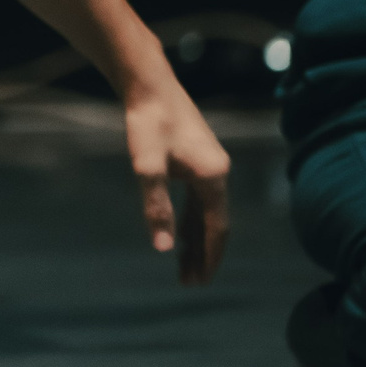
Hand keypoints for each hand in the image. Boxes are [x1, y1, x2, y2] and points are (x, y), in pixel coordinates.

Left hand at [125, 78, 230, 282]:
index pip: (217, 229)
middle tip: (191, 283)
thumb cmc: (147, 121)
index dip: (209, 257)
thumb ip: (156, 207)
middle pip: (215, 224)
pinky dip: (192, 218)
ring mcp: (210, 164)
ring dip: (197, 238)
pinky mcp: (198, 157)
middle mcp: (219, 172)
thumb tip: (163, 249)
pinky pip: (199, 198)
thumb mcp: (146, 166)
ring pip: (207, 211)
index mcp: (214, 177)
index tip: (200, 282)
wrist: (148, 83)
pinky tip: (181, 231)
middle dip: (204, 254)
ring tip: (184, 265)